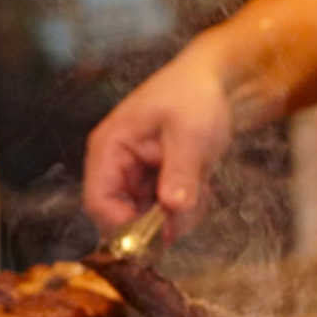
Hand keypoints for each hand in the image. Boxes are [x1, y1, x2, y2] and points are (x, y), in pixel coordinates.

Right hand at [84, 47, 232, 236]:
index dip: (124, 225)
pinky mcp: (159, 181)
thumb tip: (173, 207)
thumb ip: (181, 172)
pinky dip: (187, 207)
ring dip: (178, 215)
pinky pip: (167, 209)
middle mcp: (117, 165)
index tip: (160, 234)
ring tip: (202, 188)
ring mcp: (138, 175)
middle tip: (191, 210)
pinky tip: (204, 186)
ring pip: (149, 217)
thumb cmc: (195, 97)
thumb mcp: (190, 134)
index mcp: (109, 148)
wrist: (218, 83)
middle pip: (124, 216)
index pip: (98, 202)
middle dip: (159, 222)